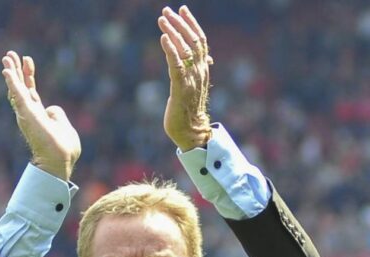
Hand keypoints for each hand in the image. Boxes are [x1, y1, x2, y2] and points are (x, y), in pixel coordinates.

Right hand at [2, 51, 80, 180]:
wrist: (60, 159)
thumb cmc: (64, 148)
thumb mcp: (63, 125)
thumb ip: (57, 114)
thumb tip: (52, 109)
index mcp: (39, 114)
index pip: (31, 91)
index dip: (29, 75)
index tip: (27, 59)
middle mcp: (30, 113)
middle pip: (20, 88)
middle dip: (16, 70)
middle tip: (9, 55)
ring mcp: (27, 114)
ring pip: (16, 89)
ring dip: (11, 73)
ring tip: (6, 57)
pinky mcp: (27, 114)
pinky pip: (17, 96)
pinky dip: (12, 83)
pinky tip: (7, 71)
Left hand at [158, 5, 213, 150]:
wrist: (192, 132)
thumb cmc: (190, 110)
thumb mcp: (194, 86)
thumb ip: (197, 71)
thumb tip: (207, 59)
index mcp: (203, 70)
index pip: (200, 41)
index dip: (191, 24)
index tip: (182, 10)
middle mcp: (200, 72)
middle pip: (193, 41)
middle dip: (179, 24)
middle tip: (166, 11)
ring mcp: (191, 80)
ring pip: (185, 50)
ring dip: (172, 32)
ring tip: (162, 20)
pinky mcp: (181, 89)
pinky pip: (176, 65)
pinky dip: (170, 50)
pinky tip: (163, 38)